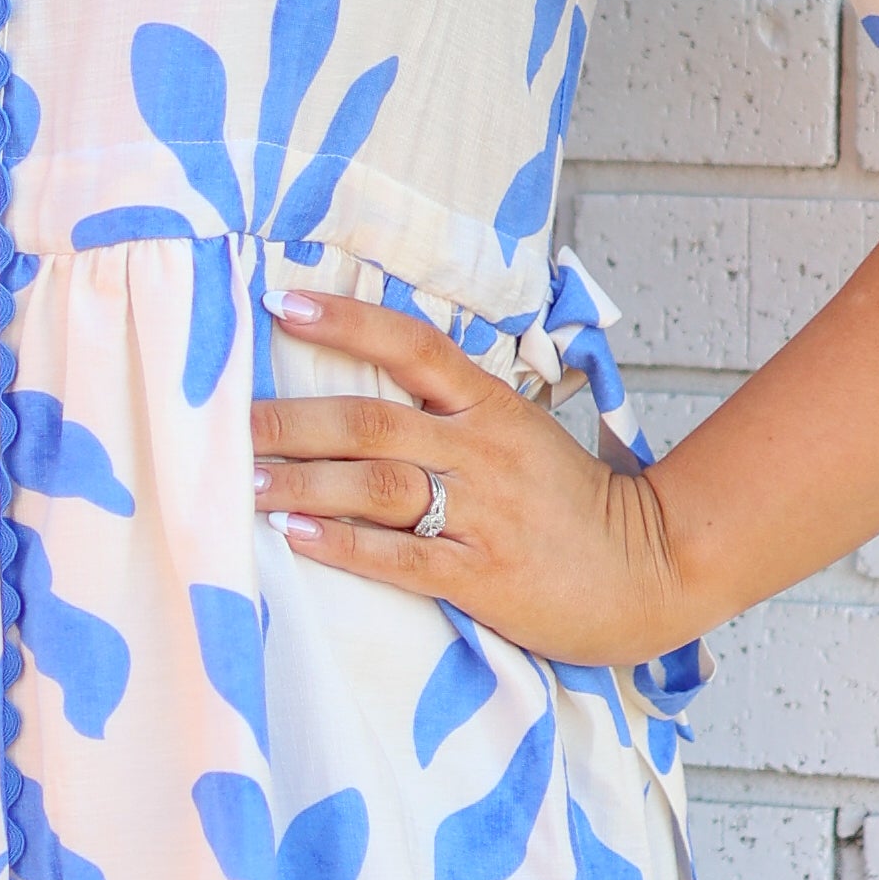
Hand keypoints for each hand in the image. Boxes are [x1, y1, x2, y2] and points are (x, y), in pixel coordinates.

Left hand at [250, 283, 700, 667]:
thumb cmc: (571, 504)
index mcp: (491, 406)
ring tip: (244, 482)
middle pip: (372, 420)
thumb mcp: (521, 433)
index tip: (280, 305)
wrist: (649, 570)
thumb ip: (455, 410)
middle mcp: (480, 450)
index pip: (412, 345)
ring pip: (376, 485)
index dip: (345, 321)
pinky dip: (342, 547)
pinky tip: (295, 539)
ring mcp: (481, 512)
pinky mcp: (481, 574)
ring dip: (302, 483)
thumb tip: (371, 385)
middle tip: (229, 422)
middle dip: (291, 421)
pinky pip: (400, 558)